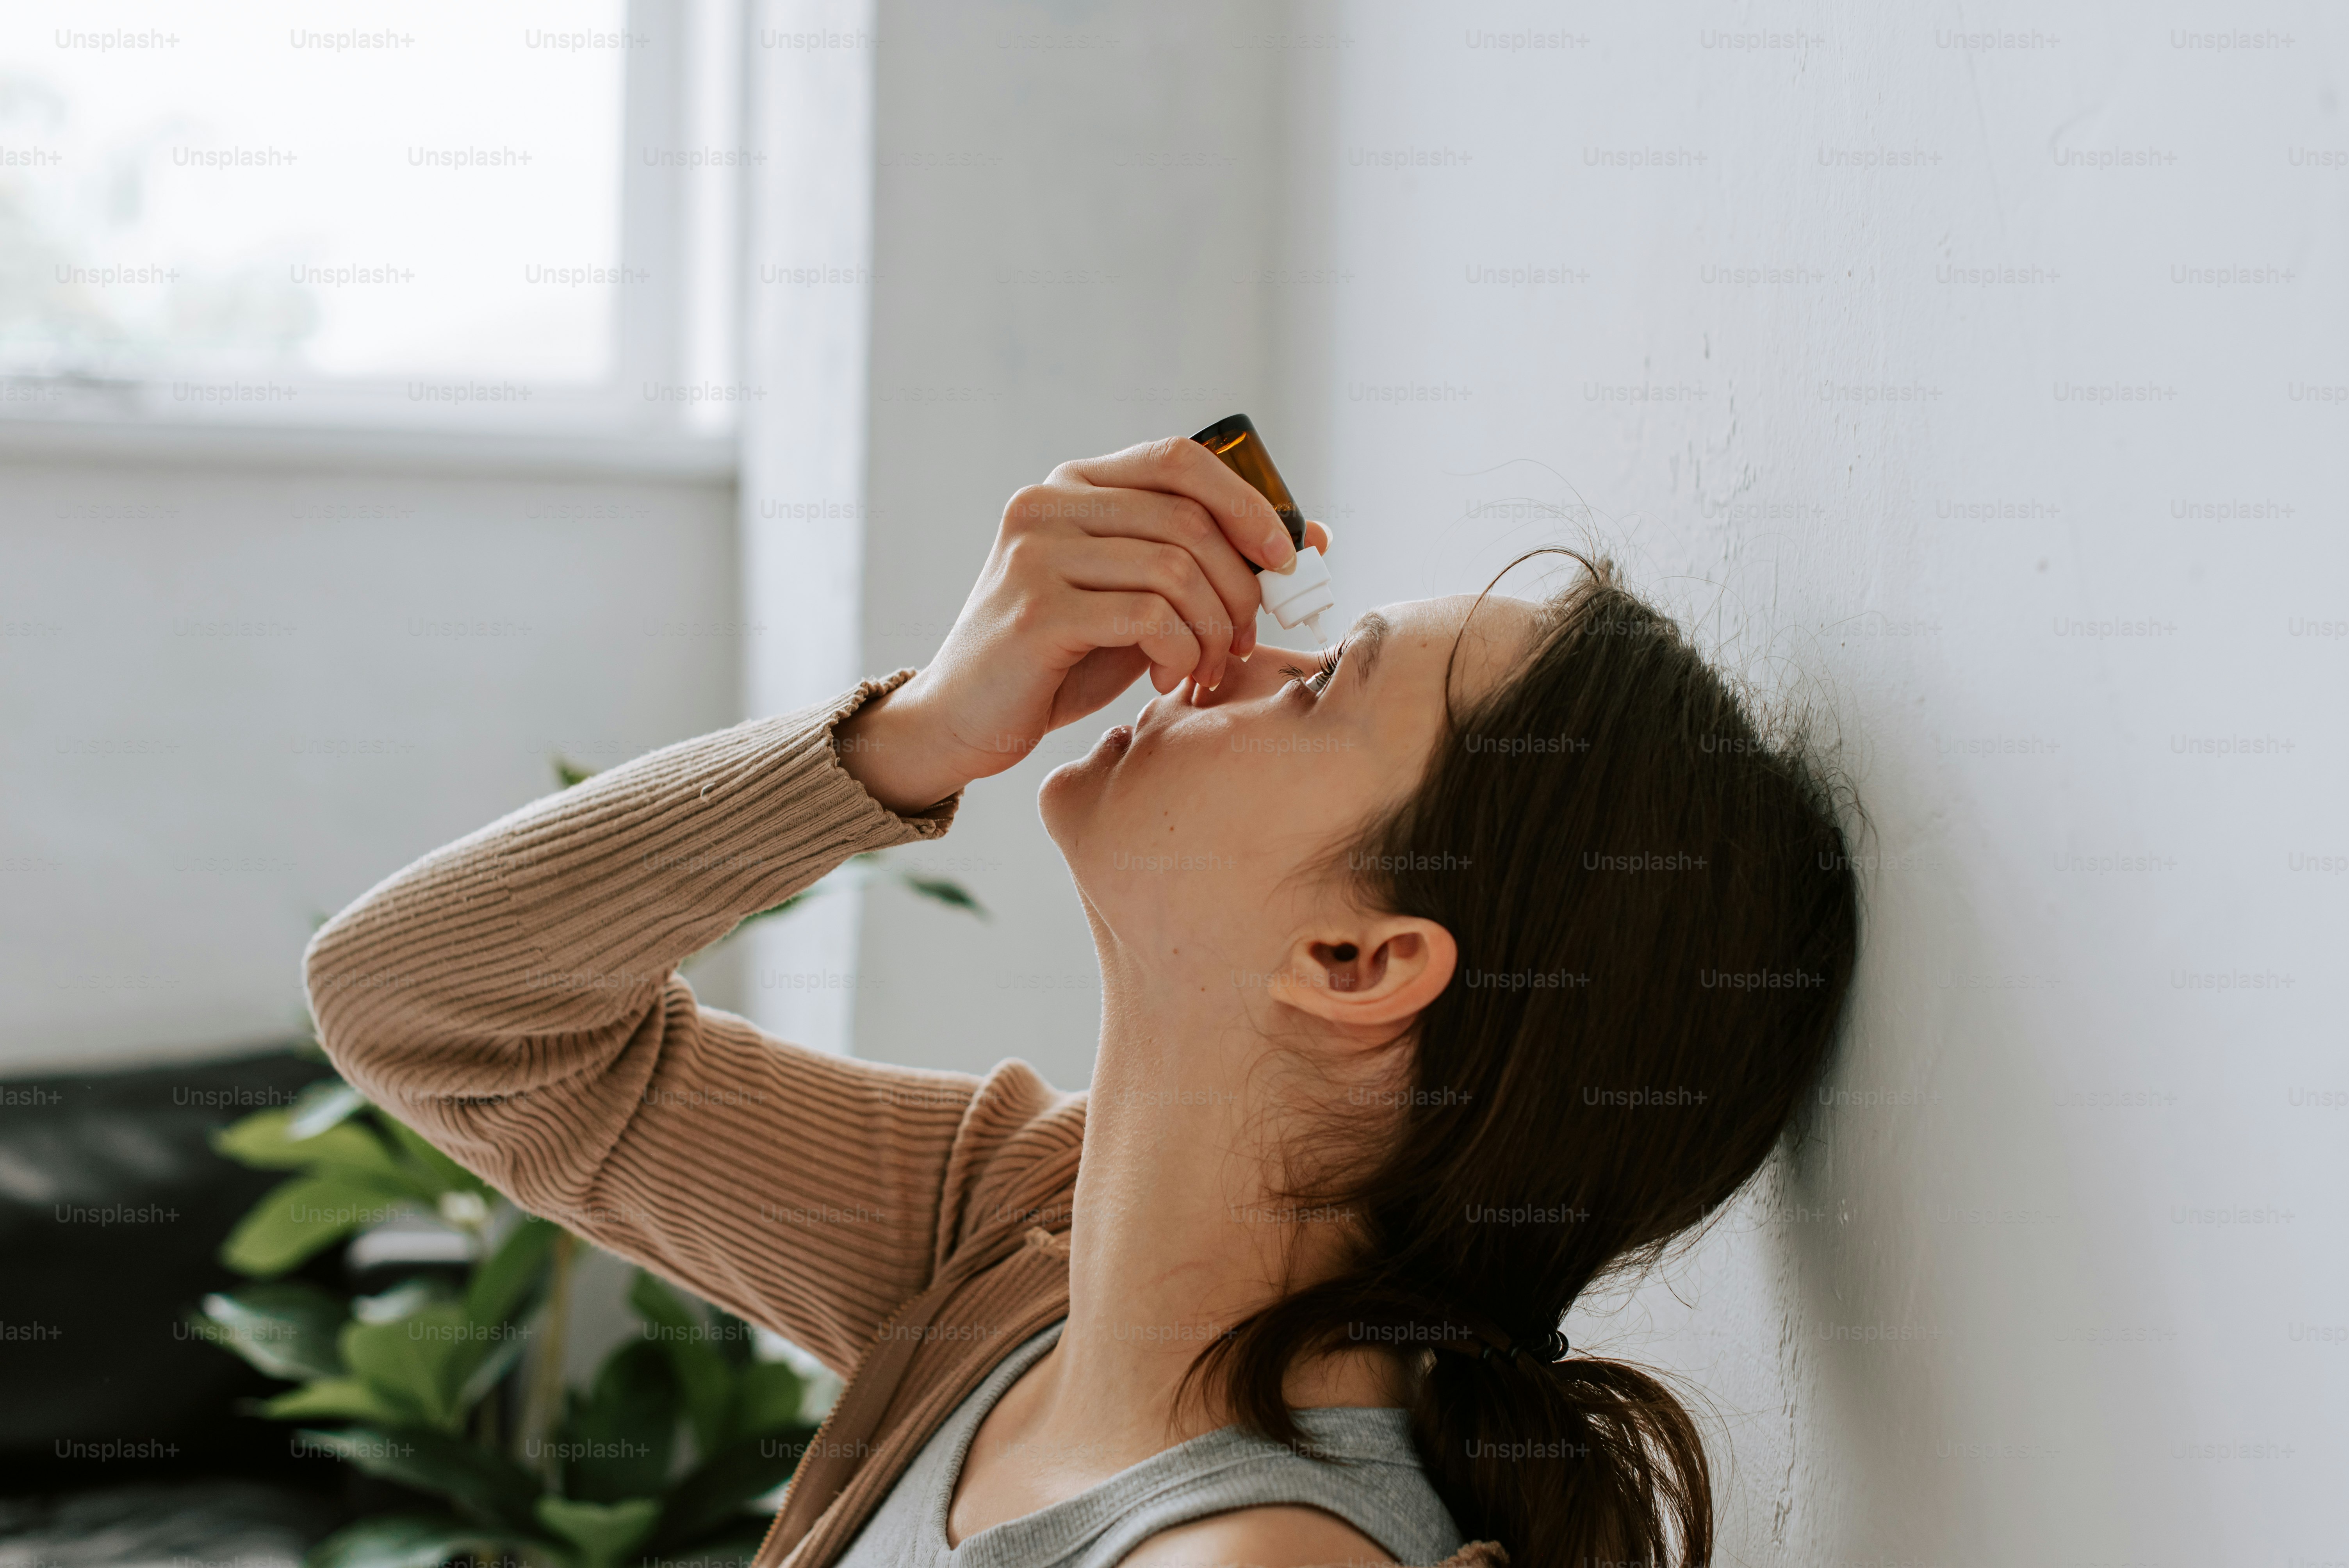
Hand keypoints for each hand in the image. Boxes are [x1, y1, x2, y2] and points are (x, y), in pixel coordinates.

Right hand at [834, 436, 1333, 812]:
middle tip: (1243, 640)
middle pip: (1188, 519)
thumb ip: (1199, 563)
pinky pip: (1148, 616)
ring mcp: (1036, 554)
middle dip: (1239, 586)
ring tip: (1204, 668)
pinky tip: (1168, 675)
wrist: (961, 719)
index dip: (1246, 503)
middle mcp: (1048, 505)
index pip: (1180, 459)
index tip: (1284, 557)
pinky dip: (1179, 650)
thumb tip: (1312, 537)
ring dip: (1211, 629)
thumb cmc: (1058, 659)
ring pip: (1175, 569)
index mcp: (1073, 485)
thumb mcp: (1134, 598)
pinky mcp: (1037, 610)